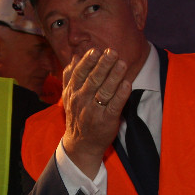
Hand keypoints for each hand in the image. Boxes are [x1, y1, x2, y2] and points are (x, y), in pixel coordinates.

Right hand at [60, 47, 131, 177]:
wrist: (81, 144)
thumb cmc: (77, 115)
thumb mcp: (68, 96)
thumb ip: (70, 76)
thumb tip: (75, 56)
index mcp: (72, 92)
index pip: (80, 73)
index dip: (88, 61)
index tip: (96, 50)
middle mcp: (82, 100)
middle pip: (93, 79)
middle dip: (103, 65)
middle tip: (112, 52)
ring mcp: (94, 111)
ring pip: (105, 91)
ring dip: (114, 76)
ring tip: (122, 63)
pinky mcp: (106, 120)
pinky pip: (114, 106)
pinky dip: (121, 94)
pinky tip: (127, 84)